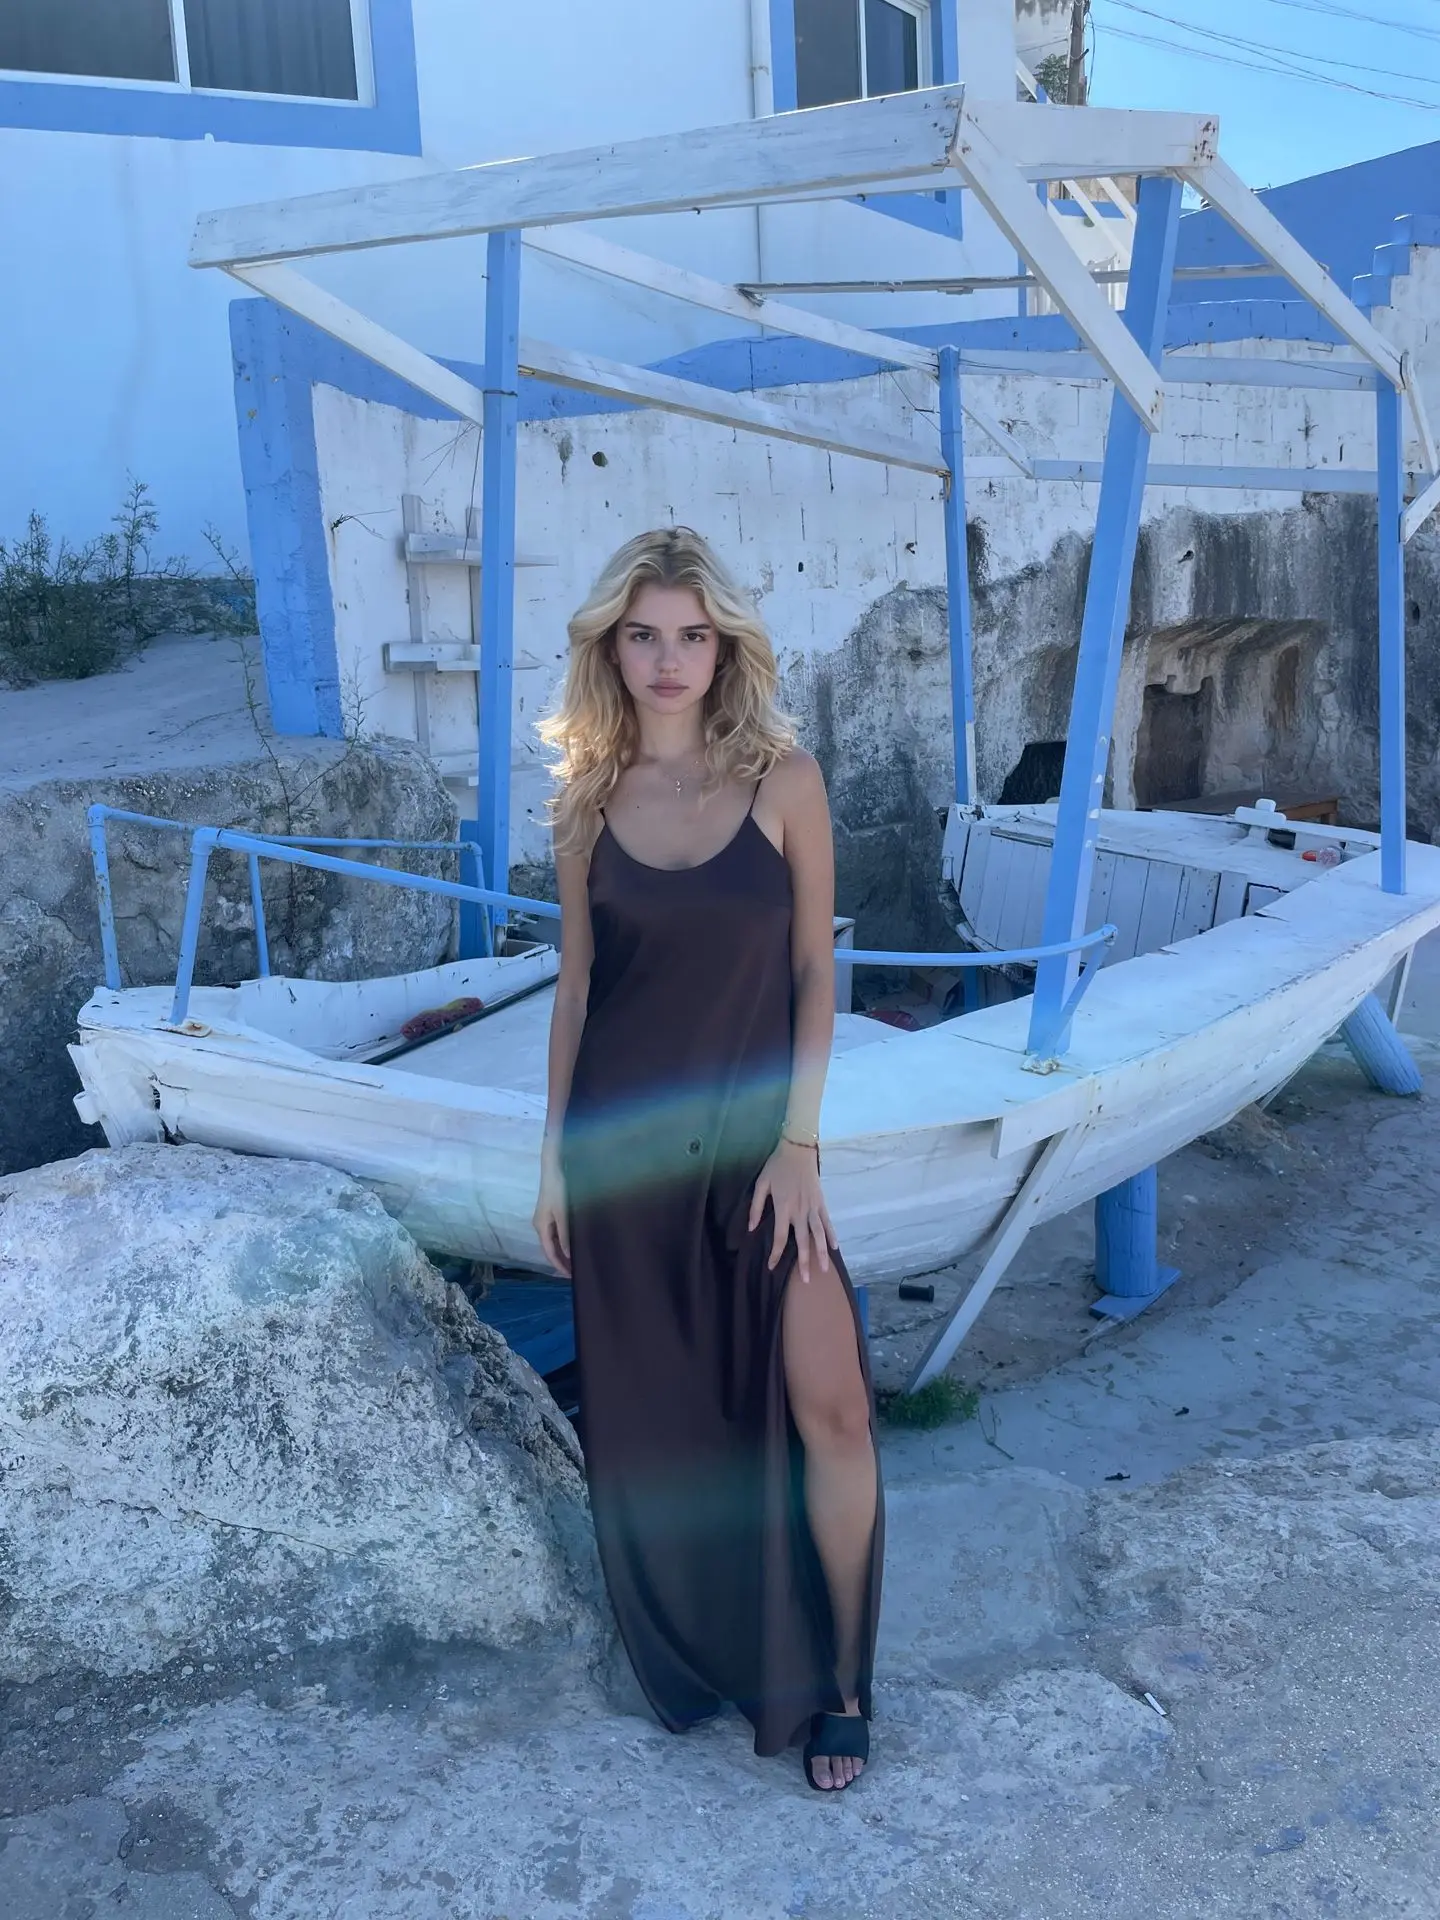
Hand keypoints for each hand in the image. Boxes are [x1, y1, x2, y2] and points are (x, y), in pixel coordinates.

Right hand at [533, 1146, 571, 1277]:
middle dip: (561, 1261)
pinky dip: (564, 1242)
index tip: (571, 1276)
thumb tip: (567, 1254)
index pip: (549, 1252)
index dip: (559, 1265)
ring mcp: (545, 1219)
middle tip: (576, 1273)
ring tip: (576, 1263)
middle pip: (550, 1249)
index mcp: (541, 1227)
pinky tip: (573, 1245)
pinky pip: (556, 1233)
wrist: (554, 1168)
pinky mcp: (551, 1213)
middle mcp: (541, 1225)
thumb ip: (565, 1234)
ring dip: (563, 1252)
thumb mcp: (563, 1213)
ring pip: (553, 1242)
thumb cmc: (558, 1190)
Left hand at [748, 1139, 836, 1283]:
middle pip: (802, 1241)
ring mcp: (812, 1207)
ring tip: (825, 1269)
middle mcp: (799, 1211)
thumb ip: (755, 1207)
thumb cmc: (777, 1166)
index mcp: (783, 1207)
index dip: (775, 1253)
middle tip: (807, 1280)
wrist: (798, 1149)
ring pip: (818, 1234)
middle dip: (804, 1261)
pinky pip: (827, 1221)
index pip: (779, 1237)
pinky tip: (834, 1247)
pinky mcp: (821, 1202)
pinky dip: (831, 1234)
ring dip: (821, 1252)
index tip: (772, 1267)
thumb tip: (751, 1228)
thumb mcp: (761, 1184)